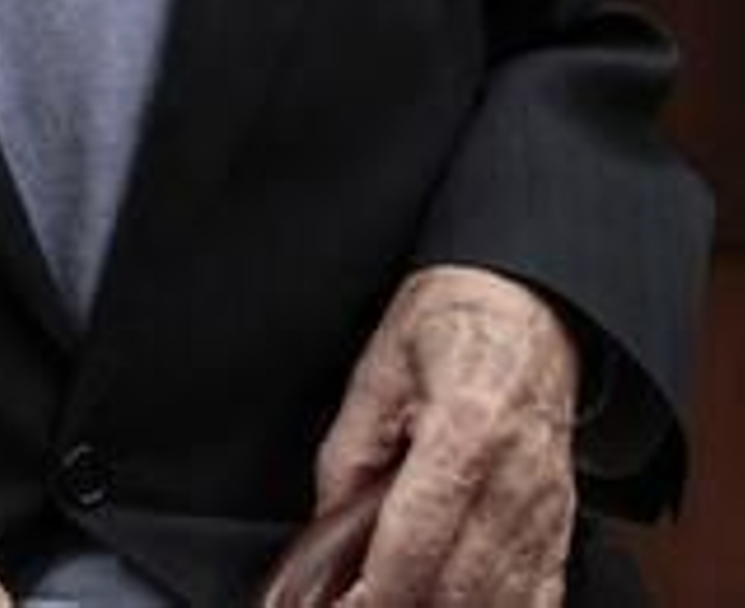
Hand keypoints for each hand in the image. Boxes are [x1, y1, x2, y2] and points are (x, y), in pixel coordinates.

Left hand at [314, 265, 578, 605]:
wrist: (524, 307)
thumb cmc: (453, 325)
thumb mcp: (378, 369)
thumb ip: (349, 452)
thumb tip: (326, 523)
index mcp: (466, 431)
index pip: (417, 542)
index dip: (374, 593)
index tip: (343, 607)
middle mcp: (515, 481)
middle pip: (459, 591)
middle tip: (361, 603)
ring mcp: (546, 512)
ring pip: (500, 606)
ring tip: (401, 599)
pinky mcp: (560, 528)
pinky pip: (539, 601)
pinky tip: (457, 603)